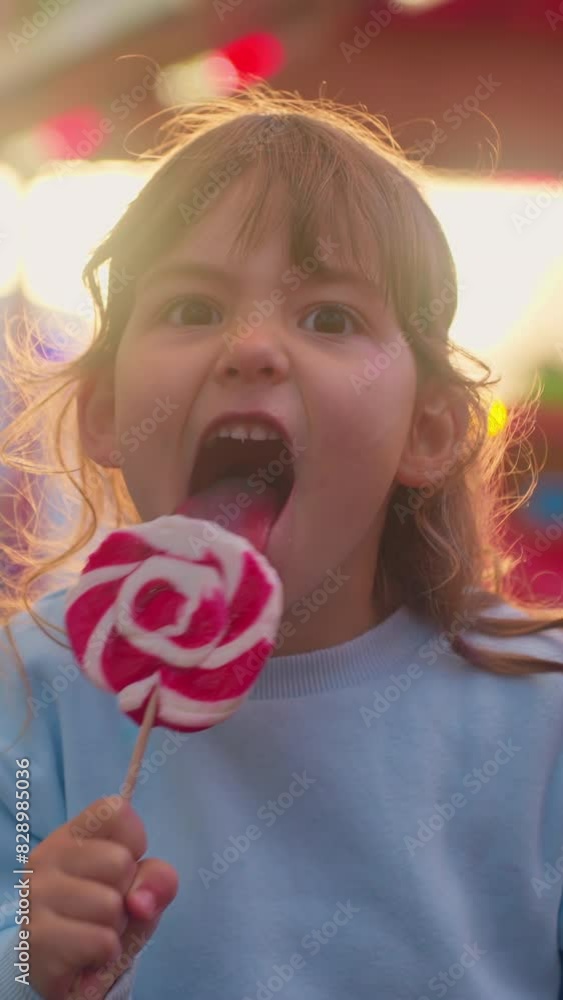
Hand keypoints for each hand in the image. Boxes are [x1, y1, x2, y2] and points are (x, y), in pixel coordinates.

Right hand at [27, 796, 177, 999]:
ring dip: (116, 928)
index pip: (117, 811)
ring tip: (94, 931)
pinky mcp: (36, 940)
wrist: (75, 971)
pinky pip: (100, 942)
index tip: (121, 868)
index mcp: (71, 834)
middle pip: (119, 862)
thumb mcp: (143, 889)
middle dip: (126, 893)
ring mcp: (35, 897)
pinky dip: (106, 954)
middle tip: (106, 908)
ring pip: (110, 906)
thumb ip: (158, 880)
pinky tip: (86, 955)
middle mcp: (46, 857)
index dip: (135, 843)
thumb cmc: (108, 916)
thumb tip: (140, 902)